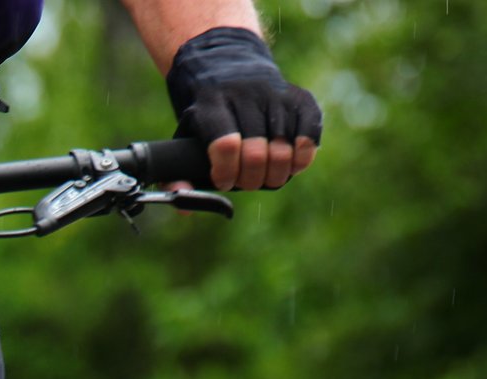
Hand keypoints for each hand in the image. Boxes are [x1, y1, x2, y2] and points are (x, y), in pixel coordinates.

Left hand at [164, 28, 320, 190]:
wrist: (226, 64)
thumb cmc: (206, 113)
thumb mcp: (185, 134)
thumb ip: (178, 173)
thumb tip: (183, 207)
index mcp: (212, 104)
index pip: (225, 145)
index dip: (226, 172)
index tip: (223, 181)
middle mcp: (246, 95)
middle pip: (256, 152)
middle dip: (251, 179)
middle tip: (246, 184)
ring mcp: (275, 94)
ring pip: (284, 147)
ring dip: (276, 174)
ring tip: (266, 178)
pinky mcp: (299, 97)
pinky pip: (309, 133)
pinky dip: (302, 157)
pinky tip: (292, 165)